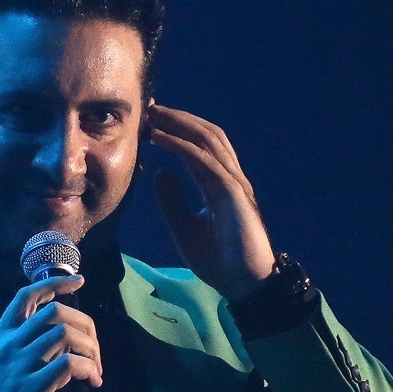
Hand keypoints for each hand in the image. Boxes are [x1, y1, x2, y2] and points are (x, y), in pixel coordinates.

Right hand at [0, 275, 102, 391]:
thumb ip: (23, 348)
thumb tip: (61, 340)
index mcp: (1, 337)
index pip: (26, 296)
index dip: (56, 284)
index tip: (78, 282)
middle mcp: (9, 346)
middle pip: (55, 313)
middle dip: (85, 325)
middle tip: (94, 348)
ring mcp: (18, 367)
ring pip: (64, 335)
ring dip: (90, 349)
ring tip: (95, 368)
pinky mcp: (30, 390)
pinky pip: (68, 366)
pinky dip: (87, 368)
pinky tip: (92, 380)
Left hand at [146, 102, 276, 302]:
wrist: (243, 283)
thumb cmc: (218, 260)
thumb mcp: (183, 226)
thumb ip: (172, 200)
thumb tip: (160, 172)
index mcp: (219, 184)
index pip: (199, 146)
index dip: (176, 130)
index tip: (150, 121)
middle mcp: (229, 177)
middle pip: (205, 134)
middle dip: (178, 118)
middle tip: (149, 108)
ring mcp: (234, 183)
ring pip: (208, 140)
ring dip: (179, 124)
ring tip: (153, 116)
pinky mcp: (233, 193)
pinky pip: (206, 161)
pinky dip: (183, 146)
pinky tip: (162, 139)